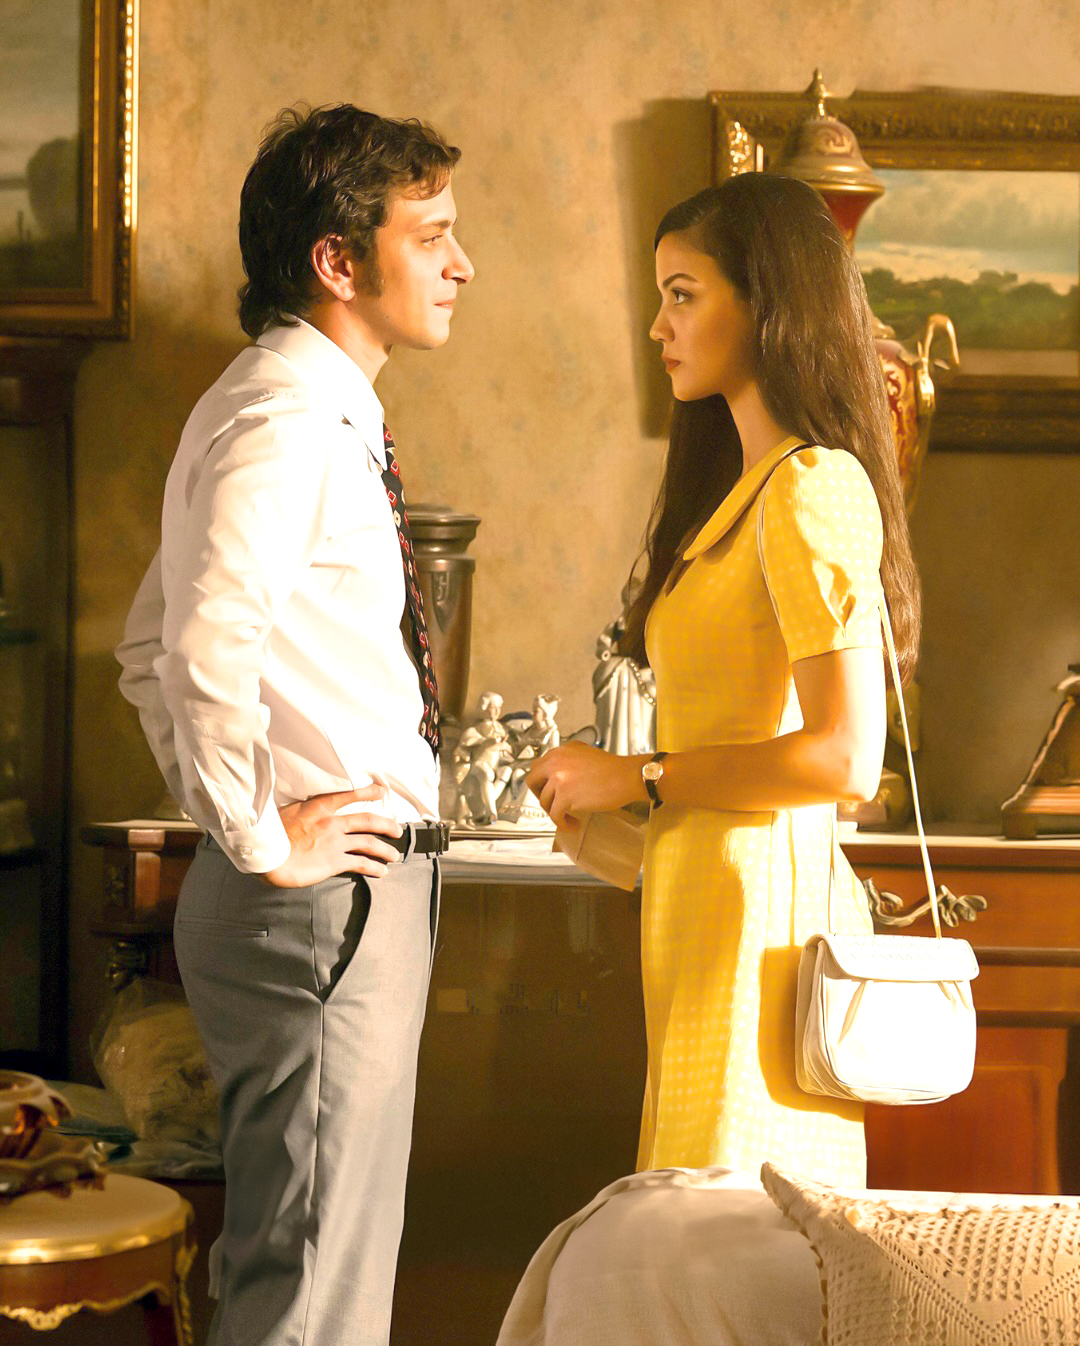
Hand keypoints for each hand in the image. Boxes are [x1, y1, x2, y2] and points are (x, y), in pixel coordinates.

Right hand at [261, 785, 402, 886]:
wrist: (268, 856)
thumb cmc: (270, 834)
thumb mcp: (286, 812)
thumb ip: (302, 810)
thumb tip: (305, 810)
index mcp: (319, 807)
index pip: (349, 795)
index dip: (368, 791)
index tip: (381, 790)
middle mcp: (331, 822)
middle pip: (367, 820)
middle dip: (386, 824)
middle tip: (397, 829)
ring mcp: (335, 842)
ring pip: (369, 843)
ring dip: (385, 849)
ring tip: (394, 855)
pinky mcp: (335, 861)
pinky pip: (361, 863)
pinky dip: (374, 867)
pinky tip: (382, 871)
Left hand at [526, 742, 647, 829]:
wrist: (626, 777)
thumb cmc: (612, 768)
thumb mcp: (584, 753)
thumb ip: (567, 759)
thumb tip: (557, 774)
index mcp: (559, 752)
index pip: (537, 767)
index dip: (541, 782)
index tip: (547, 791)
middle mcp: (555, 763)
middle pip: (532, 781)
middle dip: (539, 795)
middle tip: (551, 804)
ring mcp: (558, 779)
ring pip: (545, 801)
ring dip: (555, 812)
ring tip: (569, 818)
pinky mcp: (565, 796)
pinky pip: (555, 815)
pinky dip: (563, 824)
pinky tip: (573, 825)